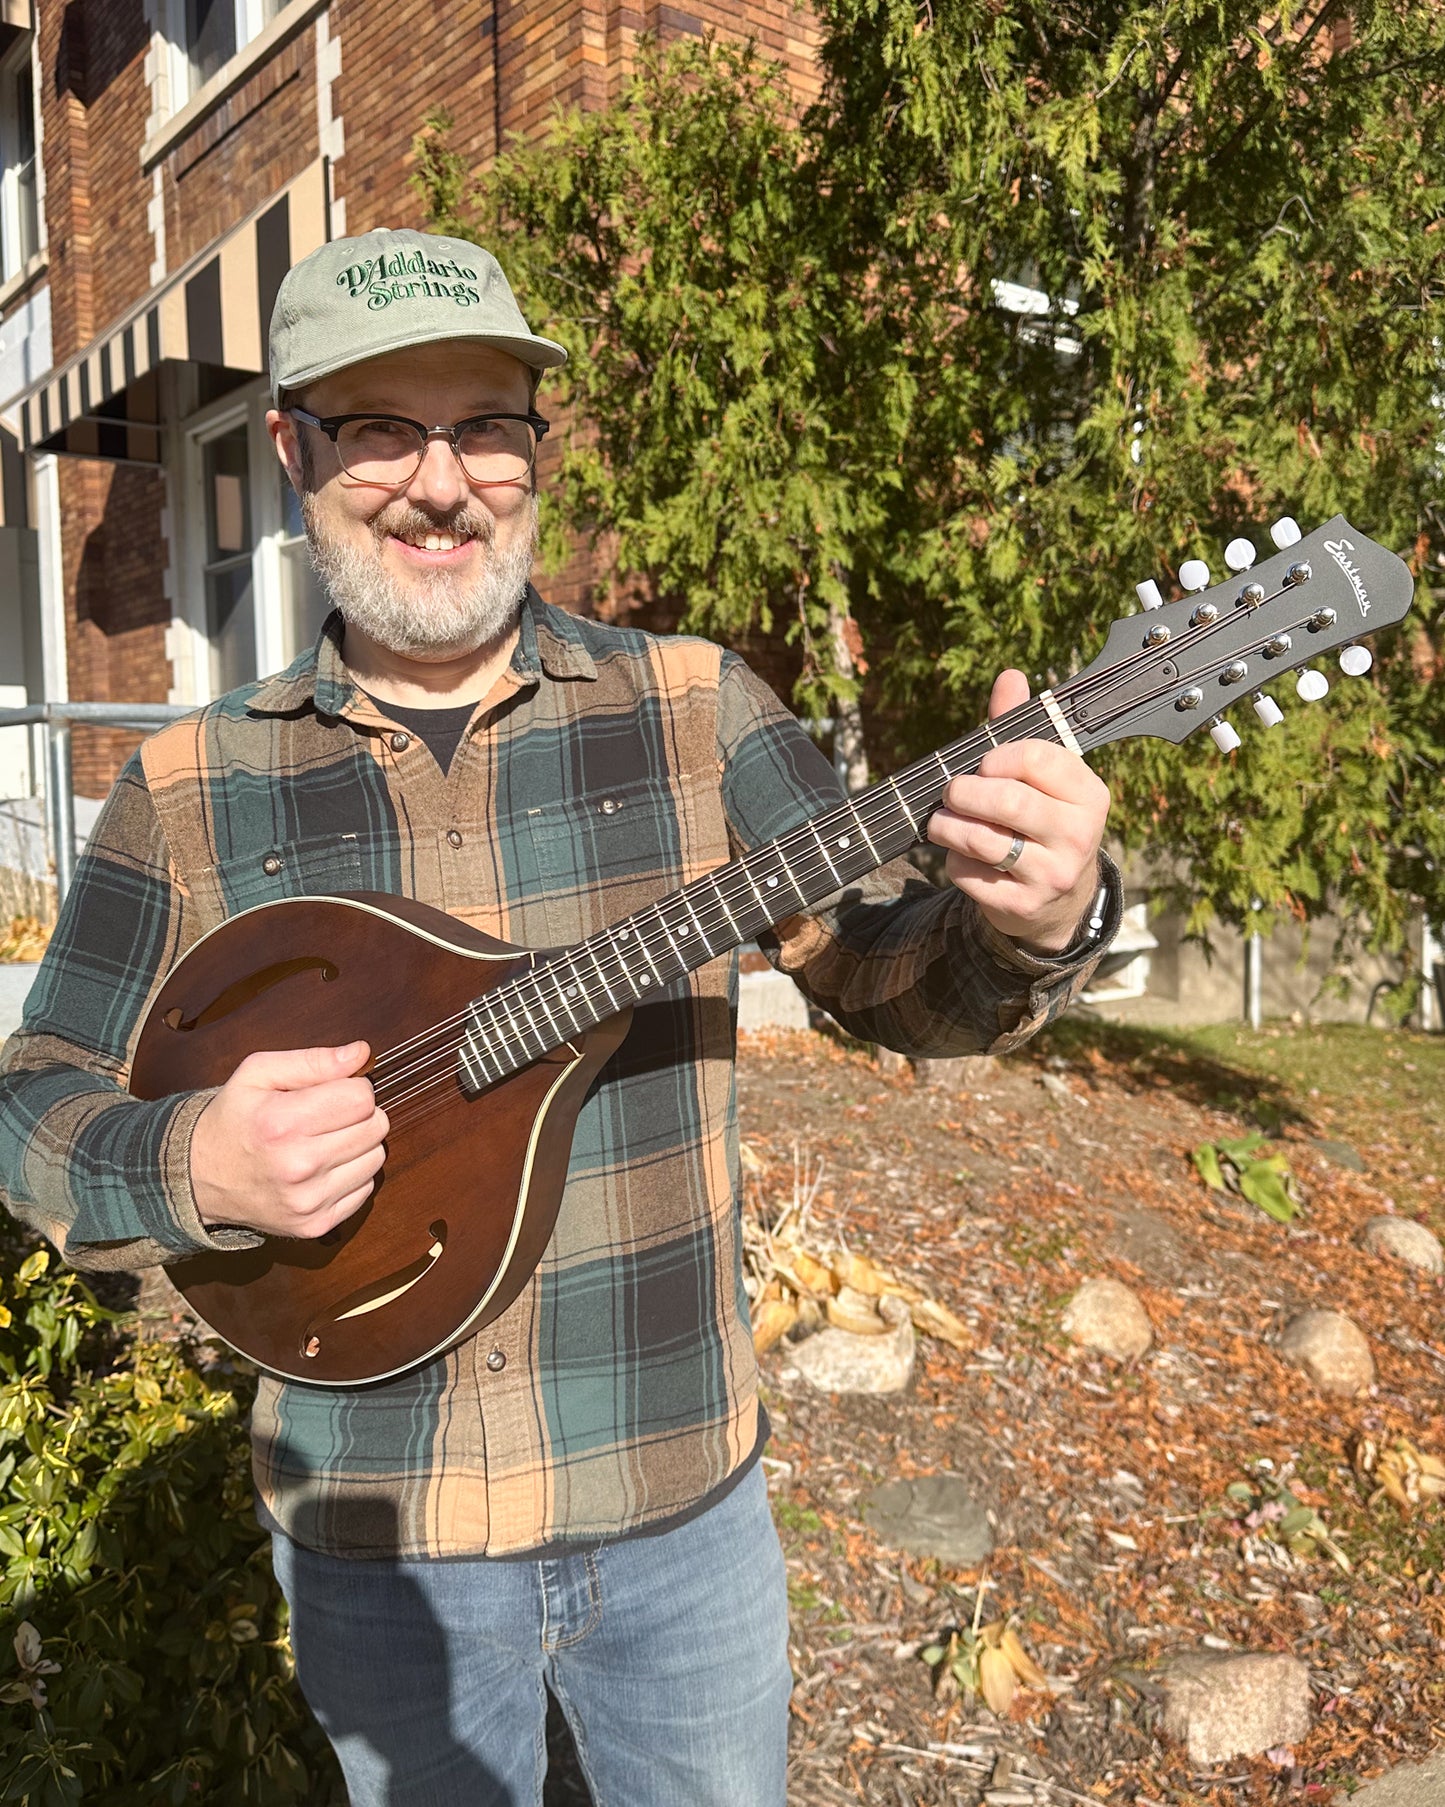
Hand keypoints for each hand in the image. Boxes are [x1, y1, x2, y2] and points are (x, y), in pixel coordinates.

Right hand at [190, 1042, 388, 1238]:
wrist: (200, 1177)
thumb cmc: (234, 1118)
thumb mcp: (259, 1074)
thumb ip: (313, 1061)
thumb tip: (362, 1054)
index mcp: (281, 1123)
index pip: (361, 1098)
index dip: (353, 1087)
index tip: (333, 1092)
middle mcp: (297, 1166)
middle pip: (376, 1127)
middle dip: (359, 1114)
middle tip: (328, 1116)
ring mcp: (308, 1201)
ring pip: (377, 1158)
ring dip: (359, 1145)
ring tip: (324, 1141)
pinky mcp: (317, 1225)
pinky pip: (366, 1188)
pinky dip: (351, 1175)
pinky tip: (323, 1168)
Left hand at [927, 669, 1110, 952]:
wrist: (1057, 902)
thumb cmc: (1040, 822)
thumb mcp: (1040, 779)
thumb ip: (1018, 728)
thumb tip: (1010, 676)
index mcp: (1089, 794)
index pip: (1036, 757)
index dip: (997, 756)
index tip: (984, 763)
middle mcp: (1079, 835)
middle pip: (1007, 801)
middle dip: (964, 791)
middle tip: (951, 791)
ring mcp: (1053, 874)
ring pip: (982, 840)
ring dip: (947, 825)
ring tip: (941, 820)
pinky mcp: (1022, 906)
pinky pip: (969, 875)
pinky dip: (953, 861)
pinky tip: (960, 856)